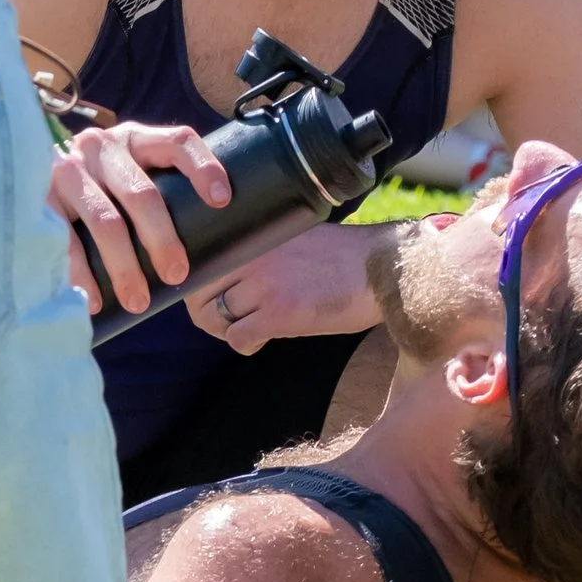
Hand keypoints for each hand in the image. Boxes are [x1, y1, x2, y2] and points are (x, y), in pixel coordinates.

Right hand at [49, 115, 231, 311]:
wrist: (19, 168)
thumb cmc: (99, 187)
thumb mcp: (128, 171)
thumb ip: (157, 188)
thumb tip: (212, 240)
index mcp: (135, 139)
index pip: (178, 142)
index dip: (203, 167)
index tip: (222, 201)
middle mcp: (101, 147)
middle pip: (142, 192)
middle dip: (162, 238)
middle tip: (176, 275)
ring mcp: (68, 169)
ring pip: (106, 220)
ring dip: (124, 265)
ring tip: (138, 301)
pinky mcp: (40, 196)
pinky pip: (65, 239)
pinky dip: (81, 273)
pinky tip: (94, 300)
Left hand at [186, 215, 381, 349]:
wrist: (383, 269)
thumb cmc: (343, 256)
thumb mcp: (292, 237)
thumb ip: (260, 249)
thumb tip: (230, 273)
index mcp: (253, 235)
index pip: (202, 261)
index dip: (200, 286)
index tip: (214, 298)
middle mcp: (252, 256)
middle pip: (197, 293)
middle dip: (207, 314)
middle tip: (228, 322)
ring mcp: (264, 283)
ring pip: (214, 317)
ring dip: (227, 331)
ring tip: (250, 330)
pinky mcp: (279, 312)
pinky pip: (237, 338)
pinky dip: (246, 345)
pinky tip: (264, 341)